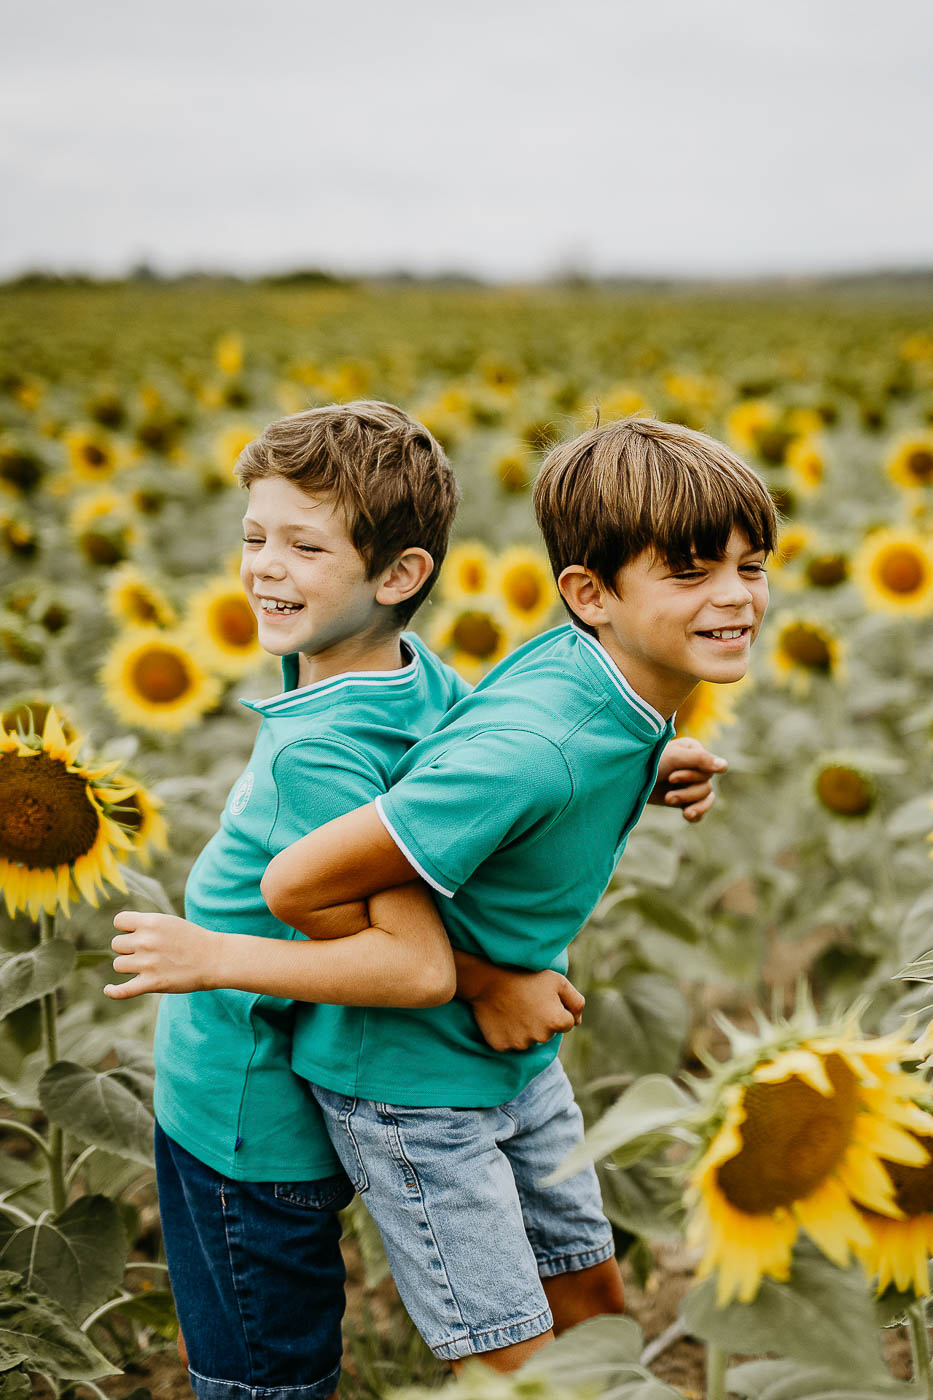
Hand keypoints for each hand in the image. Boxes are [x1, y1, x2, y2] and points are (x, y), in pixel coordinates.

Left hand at [105, 911, 221, 998]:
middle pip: (117, 944)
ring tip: (147, 966)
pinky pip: (123, 990)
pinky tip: (109, 989)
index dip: (125, 928)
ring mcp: (148, 963)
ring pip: (119, 964)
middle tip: (147, 952)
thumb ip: (146, 925)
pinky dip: (113, 991)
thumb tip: (123, 933)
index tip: (136, 934)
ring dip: (129, 966)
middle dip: (128, 948)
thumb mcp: (169, 922)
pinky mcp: (152, 983)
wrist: (215, 959)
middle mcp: (146, 941)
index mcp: (151, 922)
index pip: (118, 921)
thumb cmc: (192, 940)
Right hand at [470, 968, 584, 1052]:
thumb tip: (578, 1022)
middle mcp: (539, 1037)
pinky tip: (504, 1017)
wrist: (489, 980)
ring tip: (515, 1008)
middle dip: (543, 1021)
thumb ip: (576, 1002)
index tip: (544, 999)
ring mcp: (519, 1044)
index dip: (557, 1009)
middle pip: (548, 1033)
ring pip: (529, 1040)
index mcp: (556, 1022)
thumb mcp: (558, 981)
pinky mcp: (501, 1046)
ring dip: (526, 1028)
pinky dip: (508, 1033)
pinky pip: (510, 1043)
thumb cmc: (526, 977)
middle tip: (528, 1002)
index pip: (567, 1023)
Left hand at [648, 736, 726, 821]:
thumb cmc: (647, 762)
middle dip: (687, 792)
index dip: (691, 777)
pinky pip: (700, 810)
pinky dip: (696, 814)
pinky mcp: (683, 799)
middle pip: (706, 786)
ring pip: (705, 798)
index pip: (708, 769)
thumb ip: (699, 760)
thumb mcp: (673, 758)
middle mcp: (694, 767)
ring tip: (669, 801)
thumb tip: (725, 766)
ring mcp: (689, 784)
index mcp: (694, 751)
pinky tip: (687, 815)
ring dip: (688, 803)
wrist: (625, 779)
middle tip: (668, 796)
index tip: (671, 777)